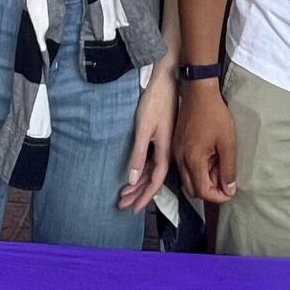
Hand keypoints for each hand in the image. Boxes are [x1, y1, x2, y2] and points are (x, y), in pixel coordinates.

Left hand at [118, 70, 176, 211]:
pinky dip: (141, 171)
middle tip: (121, 205)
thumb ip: (138, 155)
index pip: (154, 182)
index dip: (144, 197)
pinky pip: (152, 161)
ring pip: (151, 171)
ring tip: (123, 194)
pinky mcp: (161, 137)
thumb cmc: (155, 102)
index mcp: (165, 151)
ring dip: (137, 184)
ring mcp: (164, 145)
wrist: (167, 80)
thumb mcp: (144, 129)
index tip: (133, 209)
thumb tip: (131, 180)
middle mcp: (167, 151)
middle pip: (152, 179)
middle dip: (137, 194)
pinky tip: (134, 175)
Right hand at [173, 79, 238, 204]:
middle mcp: (180, 159)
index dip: (218, 196)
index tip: (230, 193)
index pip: (202, 191)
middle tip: (225, 182)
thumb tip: (229, 190)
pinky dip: (197, 168)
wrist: (198, 91)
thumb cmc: (214, 114)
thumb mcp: (228, 142)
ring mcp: (176, 151)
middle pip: (192, 189)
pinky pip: (184, 166)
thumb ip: (228, 169)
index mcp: (192, 160)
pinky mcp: (176, 144)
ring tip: (220, 167)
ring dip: (203, 179)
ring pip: (188, 178)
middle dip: (209, 191)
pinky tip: (210, 157)